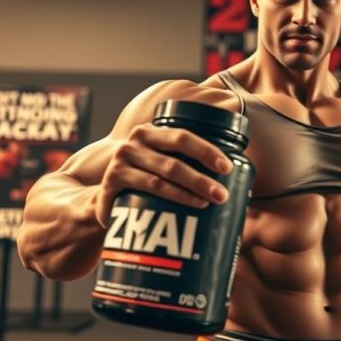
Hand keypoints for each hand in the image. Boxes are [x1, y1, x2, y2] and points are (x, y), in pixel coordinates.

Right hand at [94, 123, 234, 226]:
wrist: (103, 188)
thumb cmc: (145, 174)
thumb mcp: (160, 158)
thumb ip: (186, 157)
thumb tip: (236, 171)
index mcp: (151, 132)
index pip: (183, 136)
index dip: (206, 150)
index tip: (228, 168)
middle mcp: (134, 142)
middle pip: (174, 158)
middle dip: (202, 177)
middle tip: (223, 195)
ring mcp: (121, 162)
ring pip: (162, 178)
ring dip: (189, 191)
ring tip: (210, 203)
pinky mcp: (111, 182)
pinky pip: (145, 191)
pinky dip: (168, 200)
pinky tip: (185, 208)